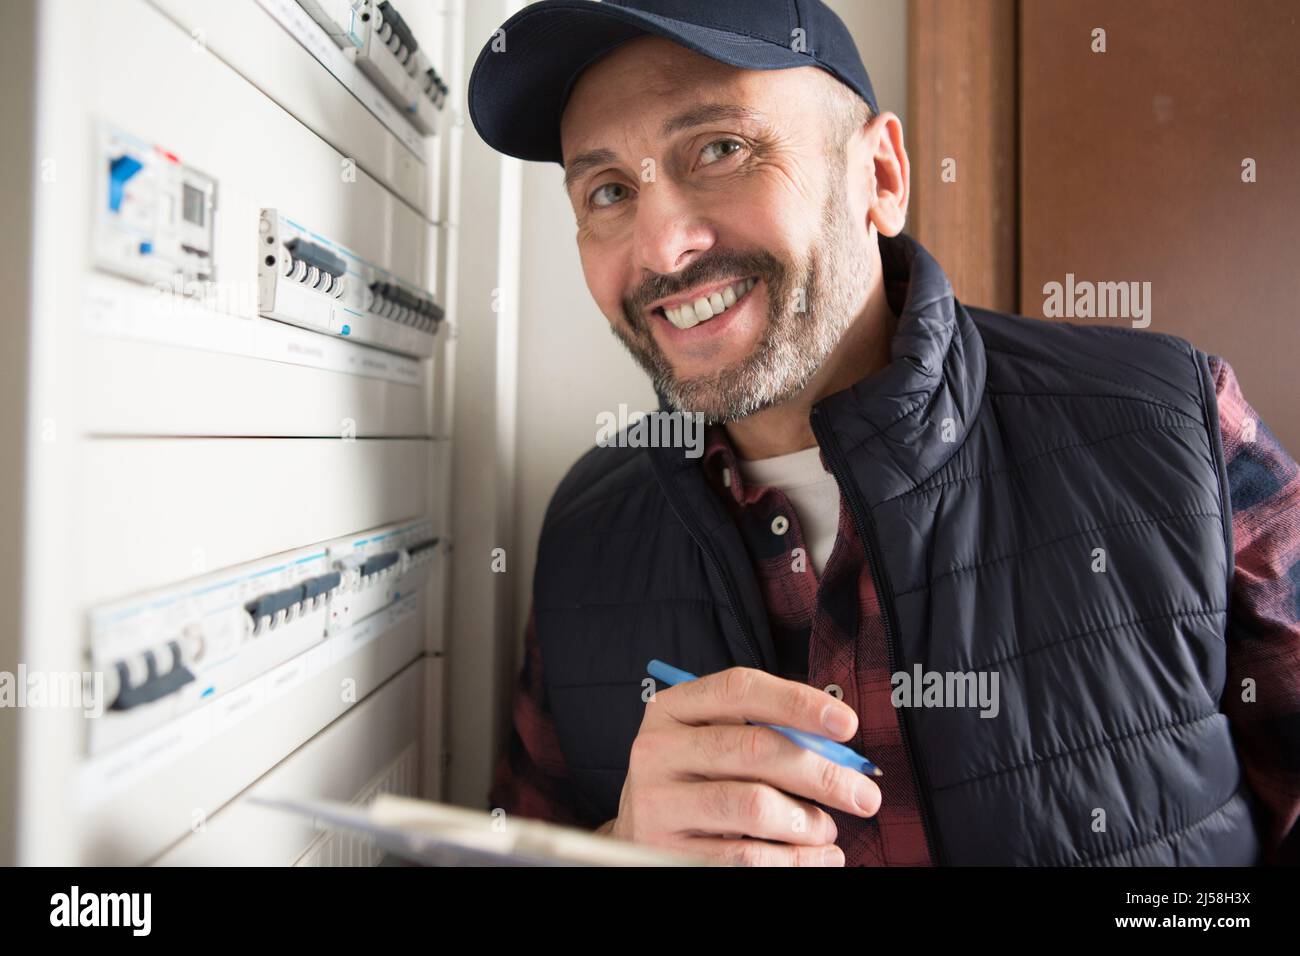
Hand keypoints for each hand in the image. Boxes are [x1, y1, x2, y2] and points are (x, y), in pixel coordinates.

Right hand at [606, 667, 880, 864]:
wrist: (639, 832)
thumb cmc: (694, 778)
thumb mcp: (713, 740)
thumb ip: (765, 732)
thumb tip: (838, 747)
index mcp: (672, 708)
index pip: (740, 689)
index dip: (798, 702)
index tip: (848, 725)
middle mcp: (657, 750)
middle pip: (755, 749)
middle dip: (822, 773)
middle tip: (864, 794)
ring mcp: (657, 803)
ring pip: (754, 805)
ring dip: (808, 821)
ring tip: (827, 830)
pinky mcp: (666, 851)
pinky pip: (746, 857)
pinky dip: (793, 860)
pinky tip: (814, 857)